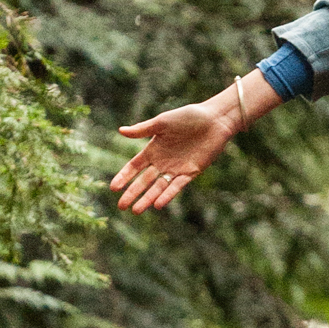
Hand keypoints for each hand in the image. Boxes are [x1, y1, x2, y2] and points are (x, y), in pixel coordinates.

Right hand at [111, 96, 241, 212]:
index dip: (124, 177)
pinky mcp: (191, 173)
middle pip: (144, 181)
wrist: (214, 120)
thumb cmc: (188, 117)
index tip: (114, 188)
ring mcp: (176, 169)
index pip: (134, 167)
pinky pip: (177, 186)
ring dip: (148, 199)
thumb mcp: (163, 122)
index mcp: (153, 149)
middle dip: (133, 193)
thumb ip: (143, 129)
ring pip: (159, 187)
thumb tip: (120, 131)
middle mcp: (162, 162)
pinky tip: (158, 204)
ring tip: (136, 211)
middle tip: (121, 206)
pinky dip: (168, 195)